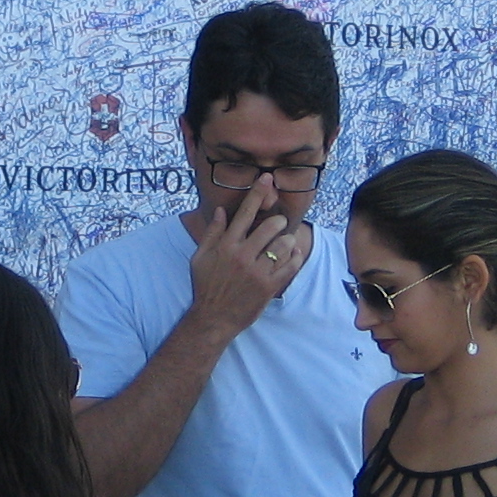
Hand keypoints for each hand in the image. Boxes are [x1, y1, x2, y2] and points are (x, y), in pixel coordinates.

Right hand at [184, 181, 306, 340]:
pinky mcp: (268, 287)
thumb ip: (211, 233)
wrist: (213, 317)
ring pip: (282, 246)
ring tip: (286, 241)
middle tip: (279, 223)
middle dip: (278, 221)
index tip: (267, 178)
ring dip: (287, 240)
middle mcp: (242, 256)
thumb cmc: (205, 285)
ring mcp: (257, 272)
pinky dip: (295, 257)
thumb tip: (219, 210)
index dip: (257, 194)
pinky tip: (294, 254)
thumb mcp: (200, 257)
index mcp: (226, 245)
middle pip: (269, 227)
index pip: (244, 213)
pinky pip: (289, 266)